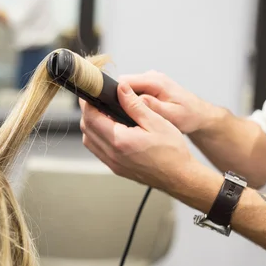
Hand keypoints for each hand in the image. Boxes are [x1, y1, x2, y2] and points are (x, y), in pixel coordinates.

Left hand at [80, 82, 199, 191]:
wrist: (179, 176)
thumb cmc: (171, 151)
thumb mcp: (155, 122)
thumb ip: (135, 104)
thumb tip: (121, 88)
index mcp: (119, 140)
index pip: (91, 118)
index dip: (88, 103)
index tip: (93, 92)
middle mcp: (111, 154)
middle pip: (87, 129)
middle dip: (88, 112)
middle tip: (98, 100)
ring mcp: (112, 163)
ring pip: (89, 140)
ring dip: (91, 125)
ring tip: (104, 113)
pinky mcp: (115, 168)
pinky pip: (98, 150)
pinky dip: (98, 137)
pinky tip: (110, 130)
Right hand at [119, 71, 224, 134]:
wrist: (199, 114)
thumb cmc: (188, 116)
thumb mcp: (172, 115)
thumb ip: (152, 106)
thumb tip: (132, 99)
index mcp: (155, 81)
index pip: (123, 82)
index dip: (112, 94)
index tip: (105, 109)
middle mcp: (151, 77)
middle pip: (121, 85)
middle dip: (115, 100)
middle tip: (112, 118)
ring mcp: (149, 81)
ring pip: (125, 89)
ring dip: (121, 102)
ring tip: (121, 118)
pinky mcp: (148, 87)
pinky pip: (131, 93)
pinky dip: (127, 103)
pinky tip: (130, 115)